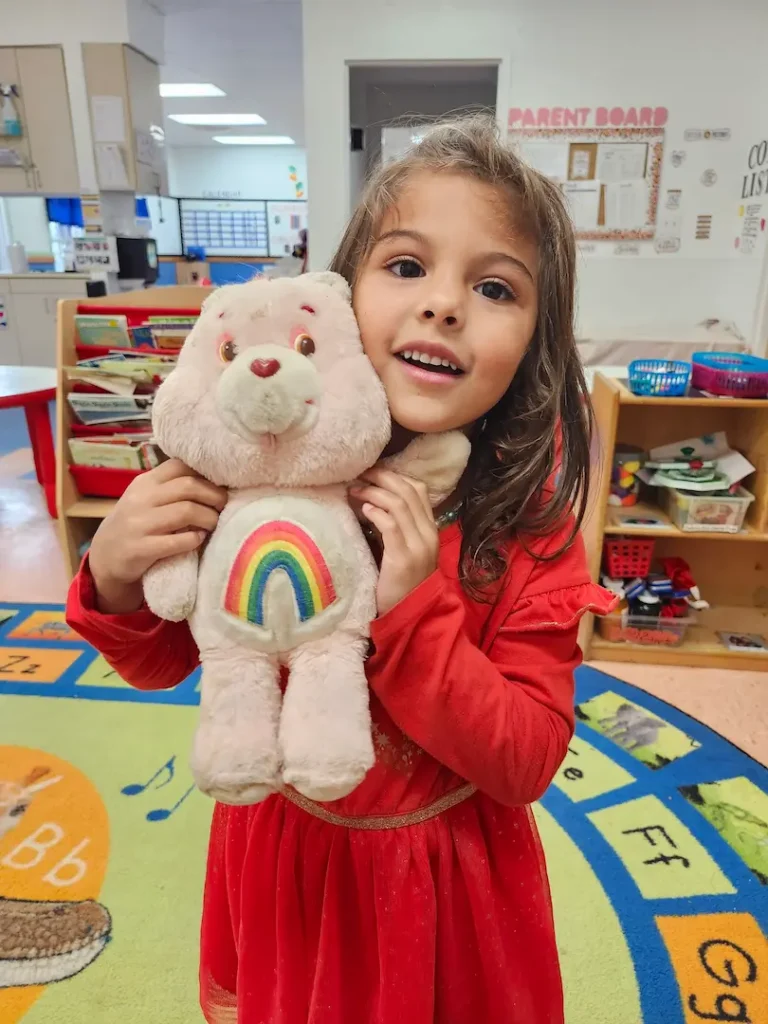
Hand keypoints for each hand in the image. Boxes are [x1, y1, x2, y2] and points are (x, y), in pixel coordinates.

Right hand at [89, 459, 227, 613]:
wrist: (105, 557)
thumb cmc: (135, 524)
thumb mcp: (146, 498)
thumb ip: (170, 488)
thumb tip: (214, 479)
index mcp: (145, 482)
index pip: (179, 466)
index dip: (206, 474)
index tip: (219, 484)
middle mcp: (140, 499)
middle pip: (189, 486)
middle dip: (214, 496)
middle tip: (223, 505)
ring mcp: (139, 524)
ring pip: (187, 511)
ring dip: (208, 518)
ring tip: (213, 524)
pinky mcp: (141, 549)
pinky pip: (178, 541)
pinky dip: (195, 539)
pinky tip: (199, 539)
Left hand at [350, 468, 438, 615]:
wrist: (410, 614)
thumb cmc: (401, 583)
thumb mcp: (406, 550)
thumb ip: (398, 528)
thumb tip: (373, 503)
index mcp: (430, 530)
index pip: (418, 490)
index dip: (395, 477)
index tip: (373, 473)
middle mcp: (428, 534)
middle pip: (407, 492)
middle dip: (382, 478)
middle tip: (361, 474)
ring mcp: (417, 546)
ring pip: (398, 504)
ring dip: (374, 493)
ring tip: (355, 491)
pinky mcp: (403, 558)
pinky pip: (391, 526)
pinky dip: (377, 513)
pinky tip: (364, 509)